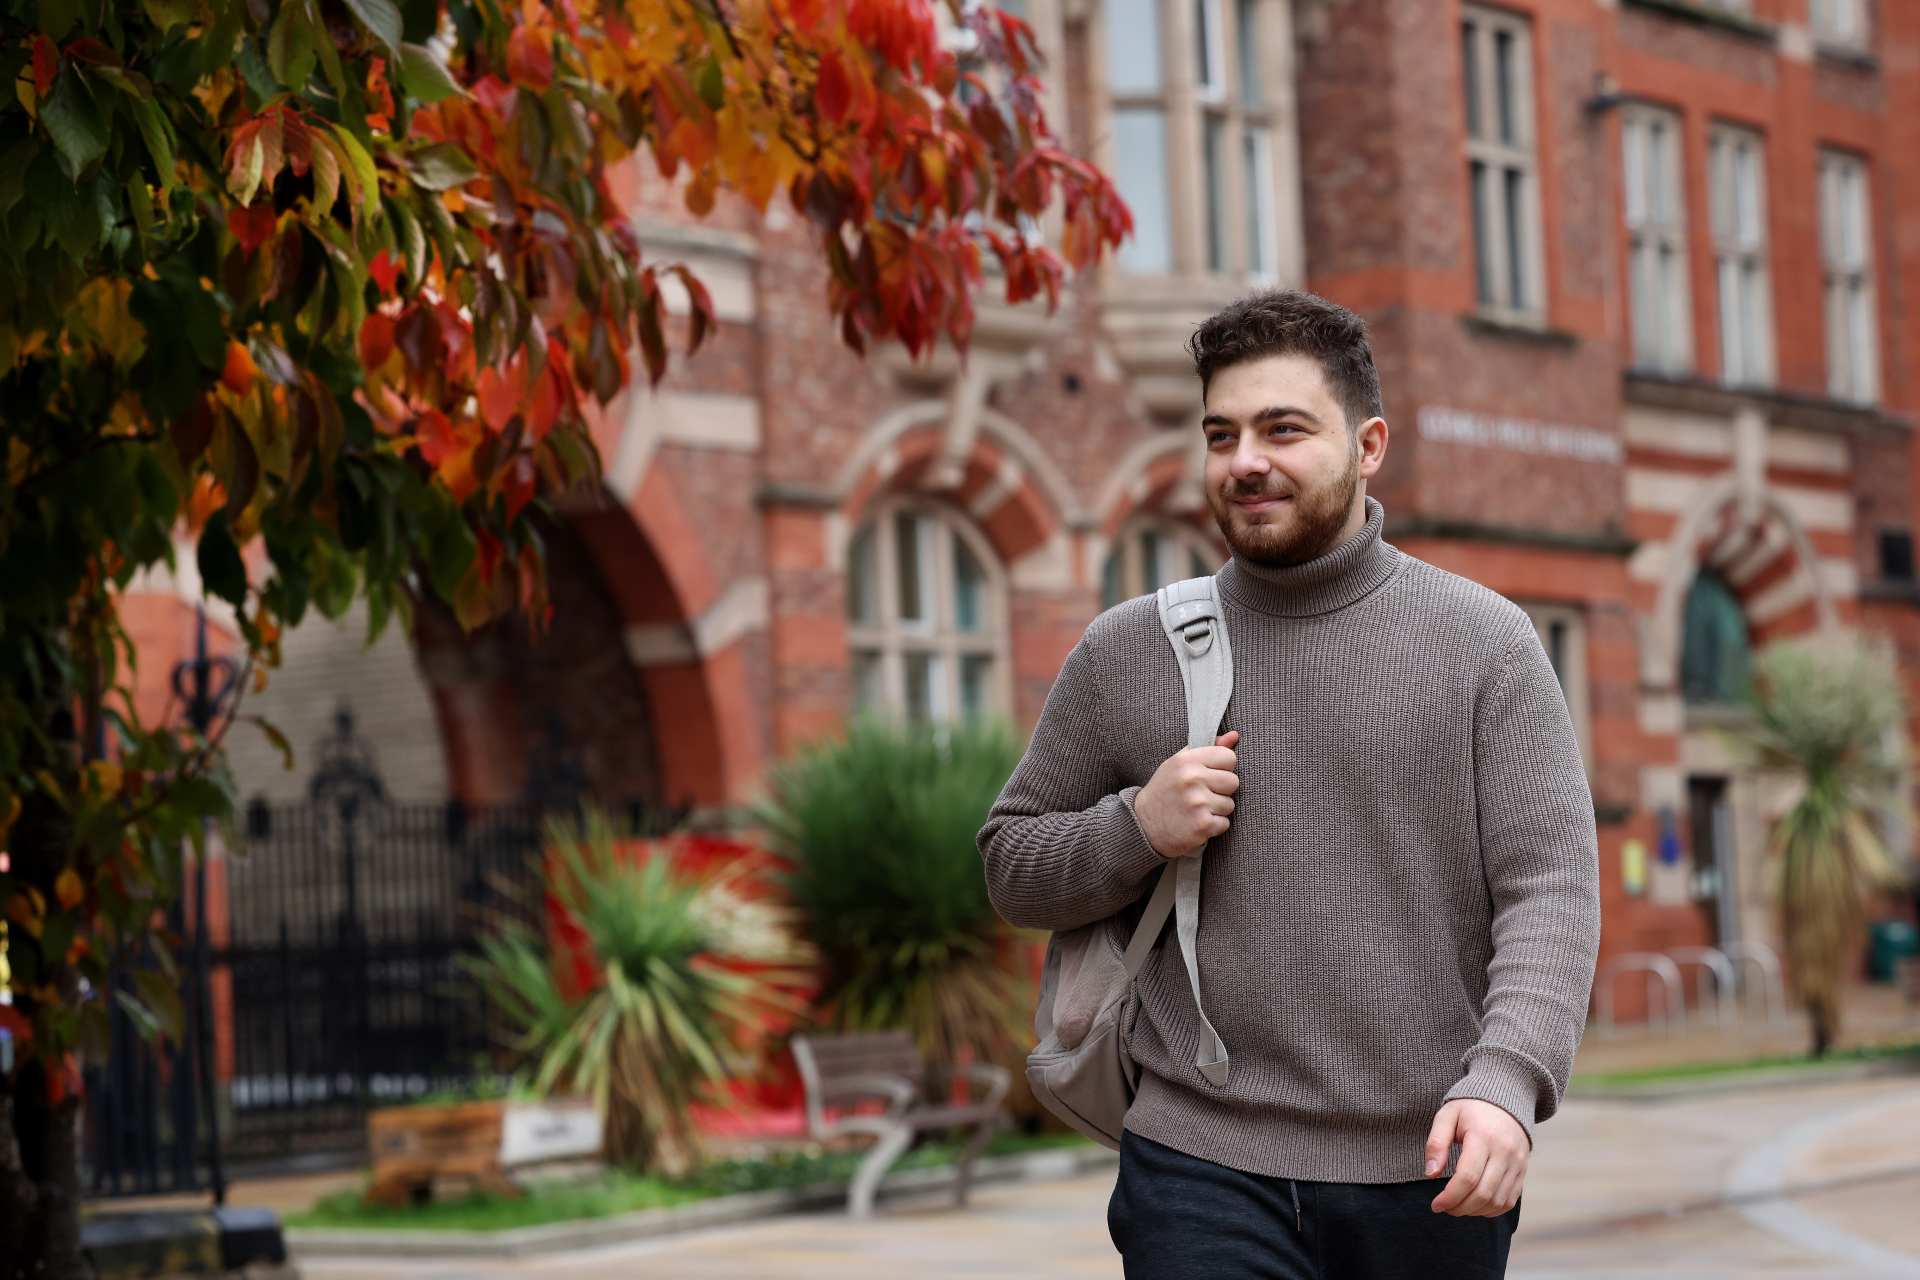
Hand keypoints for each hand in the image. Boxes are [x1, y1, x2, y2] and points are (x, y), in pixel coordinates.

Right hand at [1134, 731, 1239, 858]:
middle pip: (1233, 781)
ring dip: (1216, 810)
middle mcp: (1192, 779)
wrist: (1143, 824)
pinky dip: (1213, 826)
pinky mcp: (1202, 825)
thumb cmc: (1165, 790)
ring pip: (1229, 804)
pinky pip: (1224, 823)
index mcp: (1186, 761)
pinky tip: (1195, 822)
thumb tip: (1235, 735)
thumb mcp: (1179, 764)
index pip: (1229, 756)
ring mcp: (1197, 803)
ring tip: (1196, 809)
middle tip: (1201, 795)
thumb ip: (1208, 748)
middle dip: (1221, 790)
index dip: (1222, 768)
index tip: (1208, 775)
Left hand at [1424, 1099, 1527, 1217]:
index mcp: (1483, 1137)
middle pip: (1483, 1193)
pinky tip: (1475, 1206)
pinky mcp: (1523, 1171)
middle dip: (1460, 1207)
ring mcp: (1517, 1163)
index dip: (1450, 1196)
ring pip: (1498, 1201)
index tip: (1435, 1205)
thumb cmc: (1470, 1108)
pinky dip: (1492, 1210)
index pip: (1467, 1177)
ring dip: (1475, 1211)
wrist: (1506, 1098)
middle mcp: (1505, 1152)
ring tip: (1457, 1207)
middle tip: (1444, 1208)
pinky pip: (1510, 1201)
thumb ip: (1436, 1143)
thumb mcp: (1447, 1116)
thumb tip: (1431, 1174)